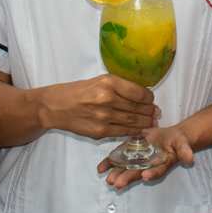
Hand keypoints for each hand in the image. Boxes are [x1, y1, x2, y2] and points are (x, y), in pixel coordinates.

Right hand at [39, 75, 157, 138]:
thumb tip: (142, 95)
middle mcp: (107, 99)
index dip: (149, 97)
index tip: (151, 99)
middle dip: (150, 111)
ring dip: (145, 122)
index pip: (139, 92)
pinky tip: (140, 130)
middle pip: (137, 107)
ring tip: (152, 121)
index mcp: (108, 83)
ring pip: (132, 121)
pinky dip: (133, 132)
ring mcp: (104, 117)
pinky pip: (122, 132)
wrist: (55, 106)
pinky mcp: (99, 132)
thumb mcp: (99, 80)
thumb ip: (119, 87)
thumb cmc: (77, 90)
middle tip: (156, 113)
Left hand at [97, 124, 194, 188]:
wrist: (170, 137)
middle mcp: (148, 165)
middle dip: (127, 178)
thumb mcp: (183, 144)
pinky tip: (100, 168)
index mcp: (161, 165)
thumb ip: (185, 151)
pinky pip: (119, 159)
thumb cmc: (177, 143)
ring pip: (126, 168)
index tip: (145, 175)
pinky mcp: (130, 152)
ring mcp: (138, 160)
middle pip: (137, 173)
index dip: (151, 173)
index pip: (157, 171)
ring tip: (109, 179)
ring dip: (117, 173)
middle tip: (117, 183)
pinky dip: (109, 163)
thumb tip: (190, 159)